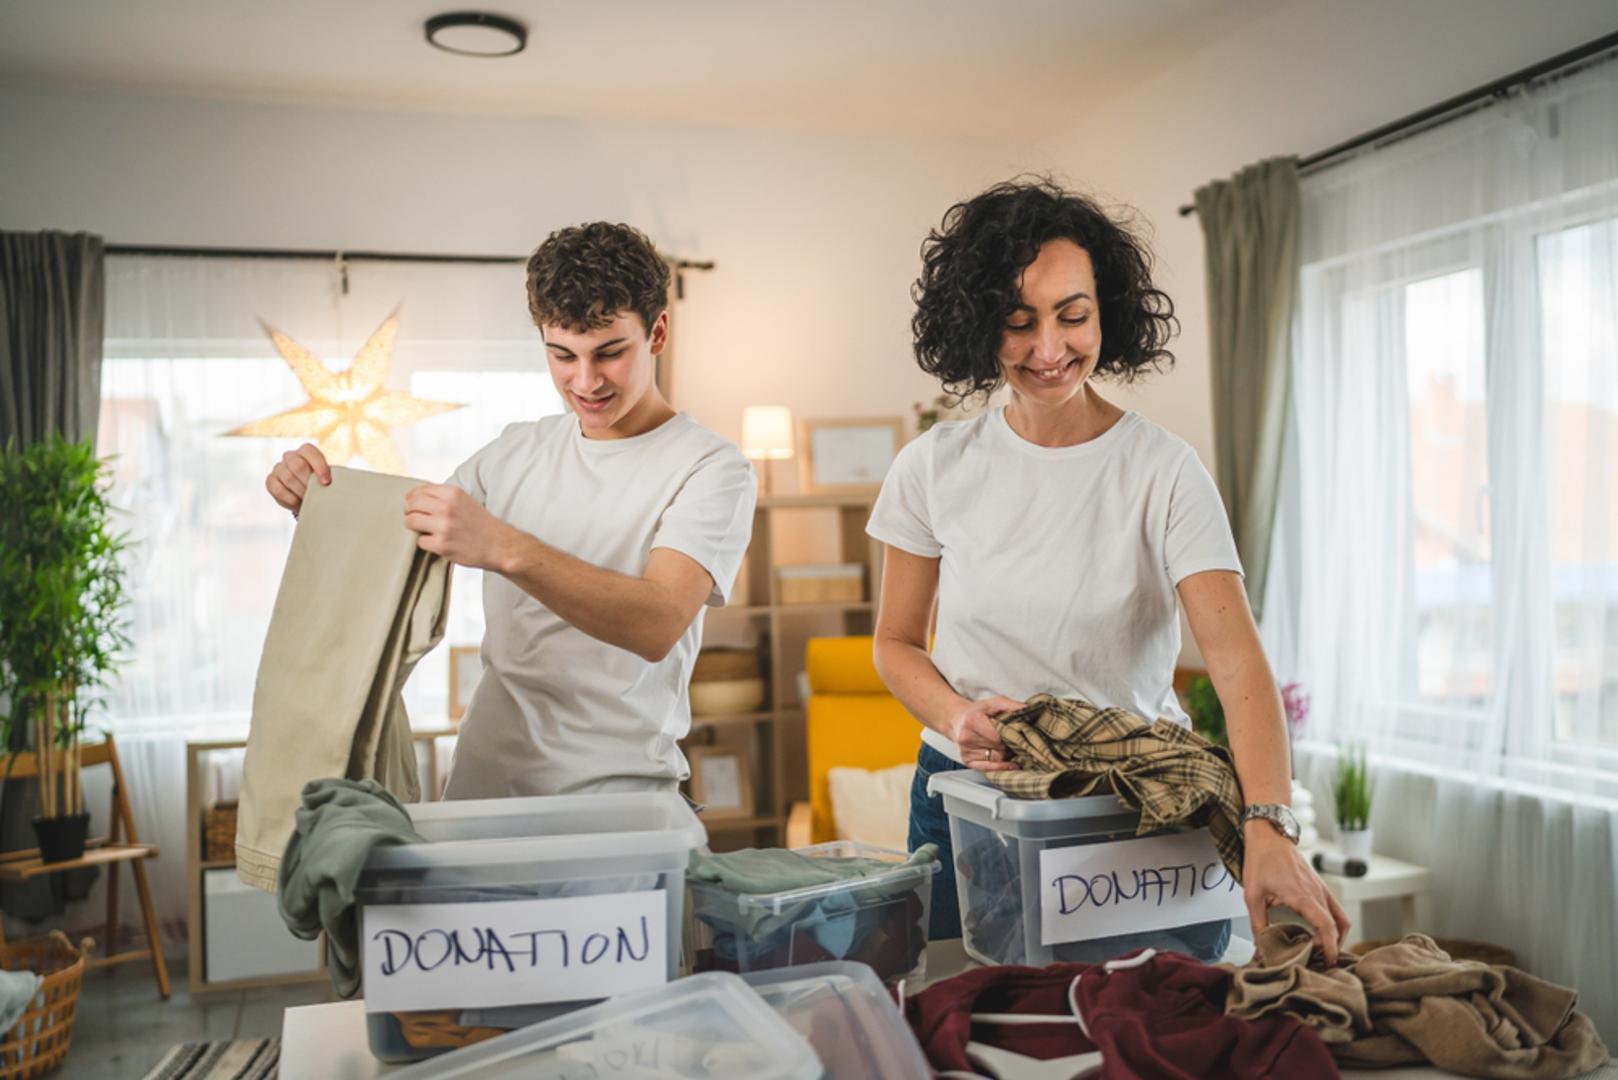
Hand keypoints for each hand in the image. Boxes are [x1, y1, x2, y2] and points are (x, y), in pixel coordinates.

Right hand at [265, 443, 330, 514]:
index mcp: (306, 451)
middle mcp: (290, 456)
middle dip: (309, 482)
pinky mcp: (271, 481)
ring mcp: (278, 468)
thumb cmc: (322, 484)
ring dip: (301, 492)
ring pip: (288, 478)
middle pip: (298, 465)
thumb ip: (333, 476)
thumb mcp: (329, 478)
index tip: (327, 483)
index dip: (319, 467)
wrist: (308, 495)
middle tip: (316, 494)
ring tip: (309, 500)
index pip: (310, 452)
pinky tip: (298, 503)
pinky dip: (290, 499)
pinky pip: (278, 490)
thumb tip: (338, 483)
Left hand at [403, 484, 516, 570]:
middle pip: (411, 505)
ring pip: (410, 521)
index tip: (412, 504)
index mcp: (453, 493)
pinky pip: (420, 541)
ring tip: (422, 530)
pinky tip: (436, 542)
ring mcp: (443, 526)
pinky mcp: (442, 544)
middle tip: (413, 518)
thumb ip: (444, 496)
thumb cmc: (482, 524)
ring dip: (413, 526)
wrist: (499, 545)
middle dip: (409, 512)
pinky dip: (426, 543)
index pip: (420, 490)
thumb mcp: (466, 501)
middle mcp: (446, 507)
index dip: (412, 498)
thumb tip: (417, 496)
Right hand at [947, 696, 1024, 772]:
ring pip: (996, 759)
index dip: (1011, 734)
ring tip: (1012, 747)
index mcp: (972, 721)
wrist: (957, 720)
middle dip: (1011, 744)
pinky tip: (1012, 765)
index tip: (1020, 732)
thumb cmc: (978, 711)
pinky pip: (988, 769)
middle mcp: (966, 737)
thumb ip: (1011, 705)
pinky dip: (1002, 767)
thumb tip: (1028, 710)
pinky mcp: (967, 761)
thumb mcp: (994, 703)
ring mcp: (966, 751)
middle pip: (999, 747)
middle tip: (1019, 740)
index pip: (998, 735)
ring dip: (1008, 755)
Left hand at [1242, 824, 1352, 964]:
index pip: (1326, 926)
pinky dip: (1334, 925)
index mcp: (1302, 895)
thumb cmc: (1260, 861)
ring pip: (1341, 918)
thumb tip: (1260, 949)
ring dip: (1336, 936)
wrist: (1270, 835)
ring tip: (1320, 950)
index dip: (1330, 947)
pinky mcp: (1320, 886)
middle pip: (1338, 927)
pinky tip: (1319, 933)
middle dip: (1333, 947)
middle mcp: (1317, 893)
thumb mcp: (1252, 894)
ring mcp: (1322, 888)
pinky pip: (1335, 909)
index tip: (1327, 963)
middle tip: (1319, 961)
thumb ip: (1257, 924)